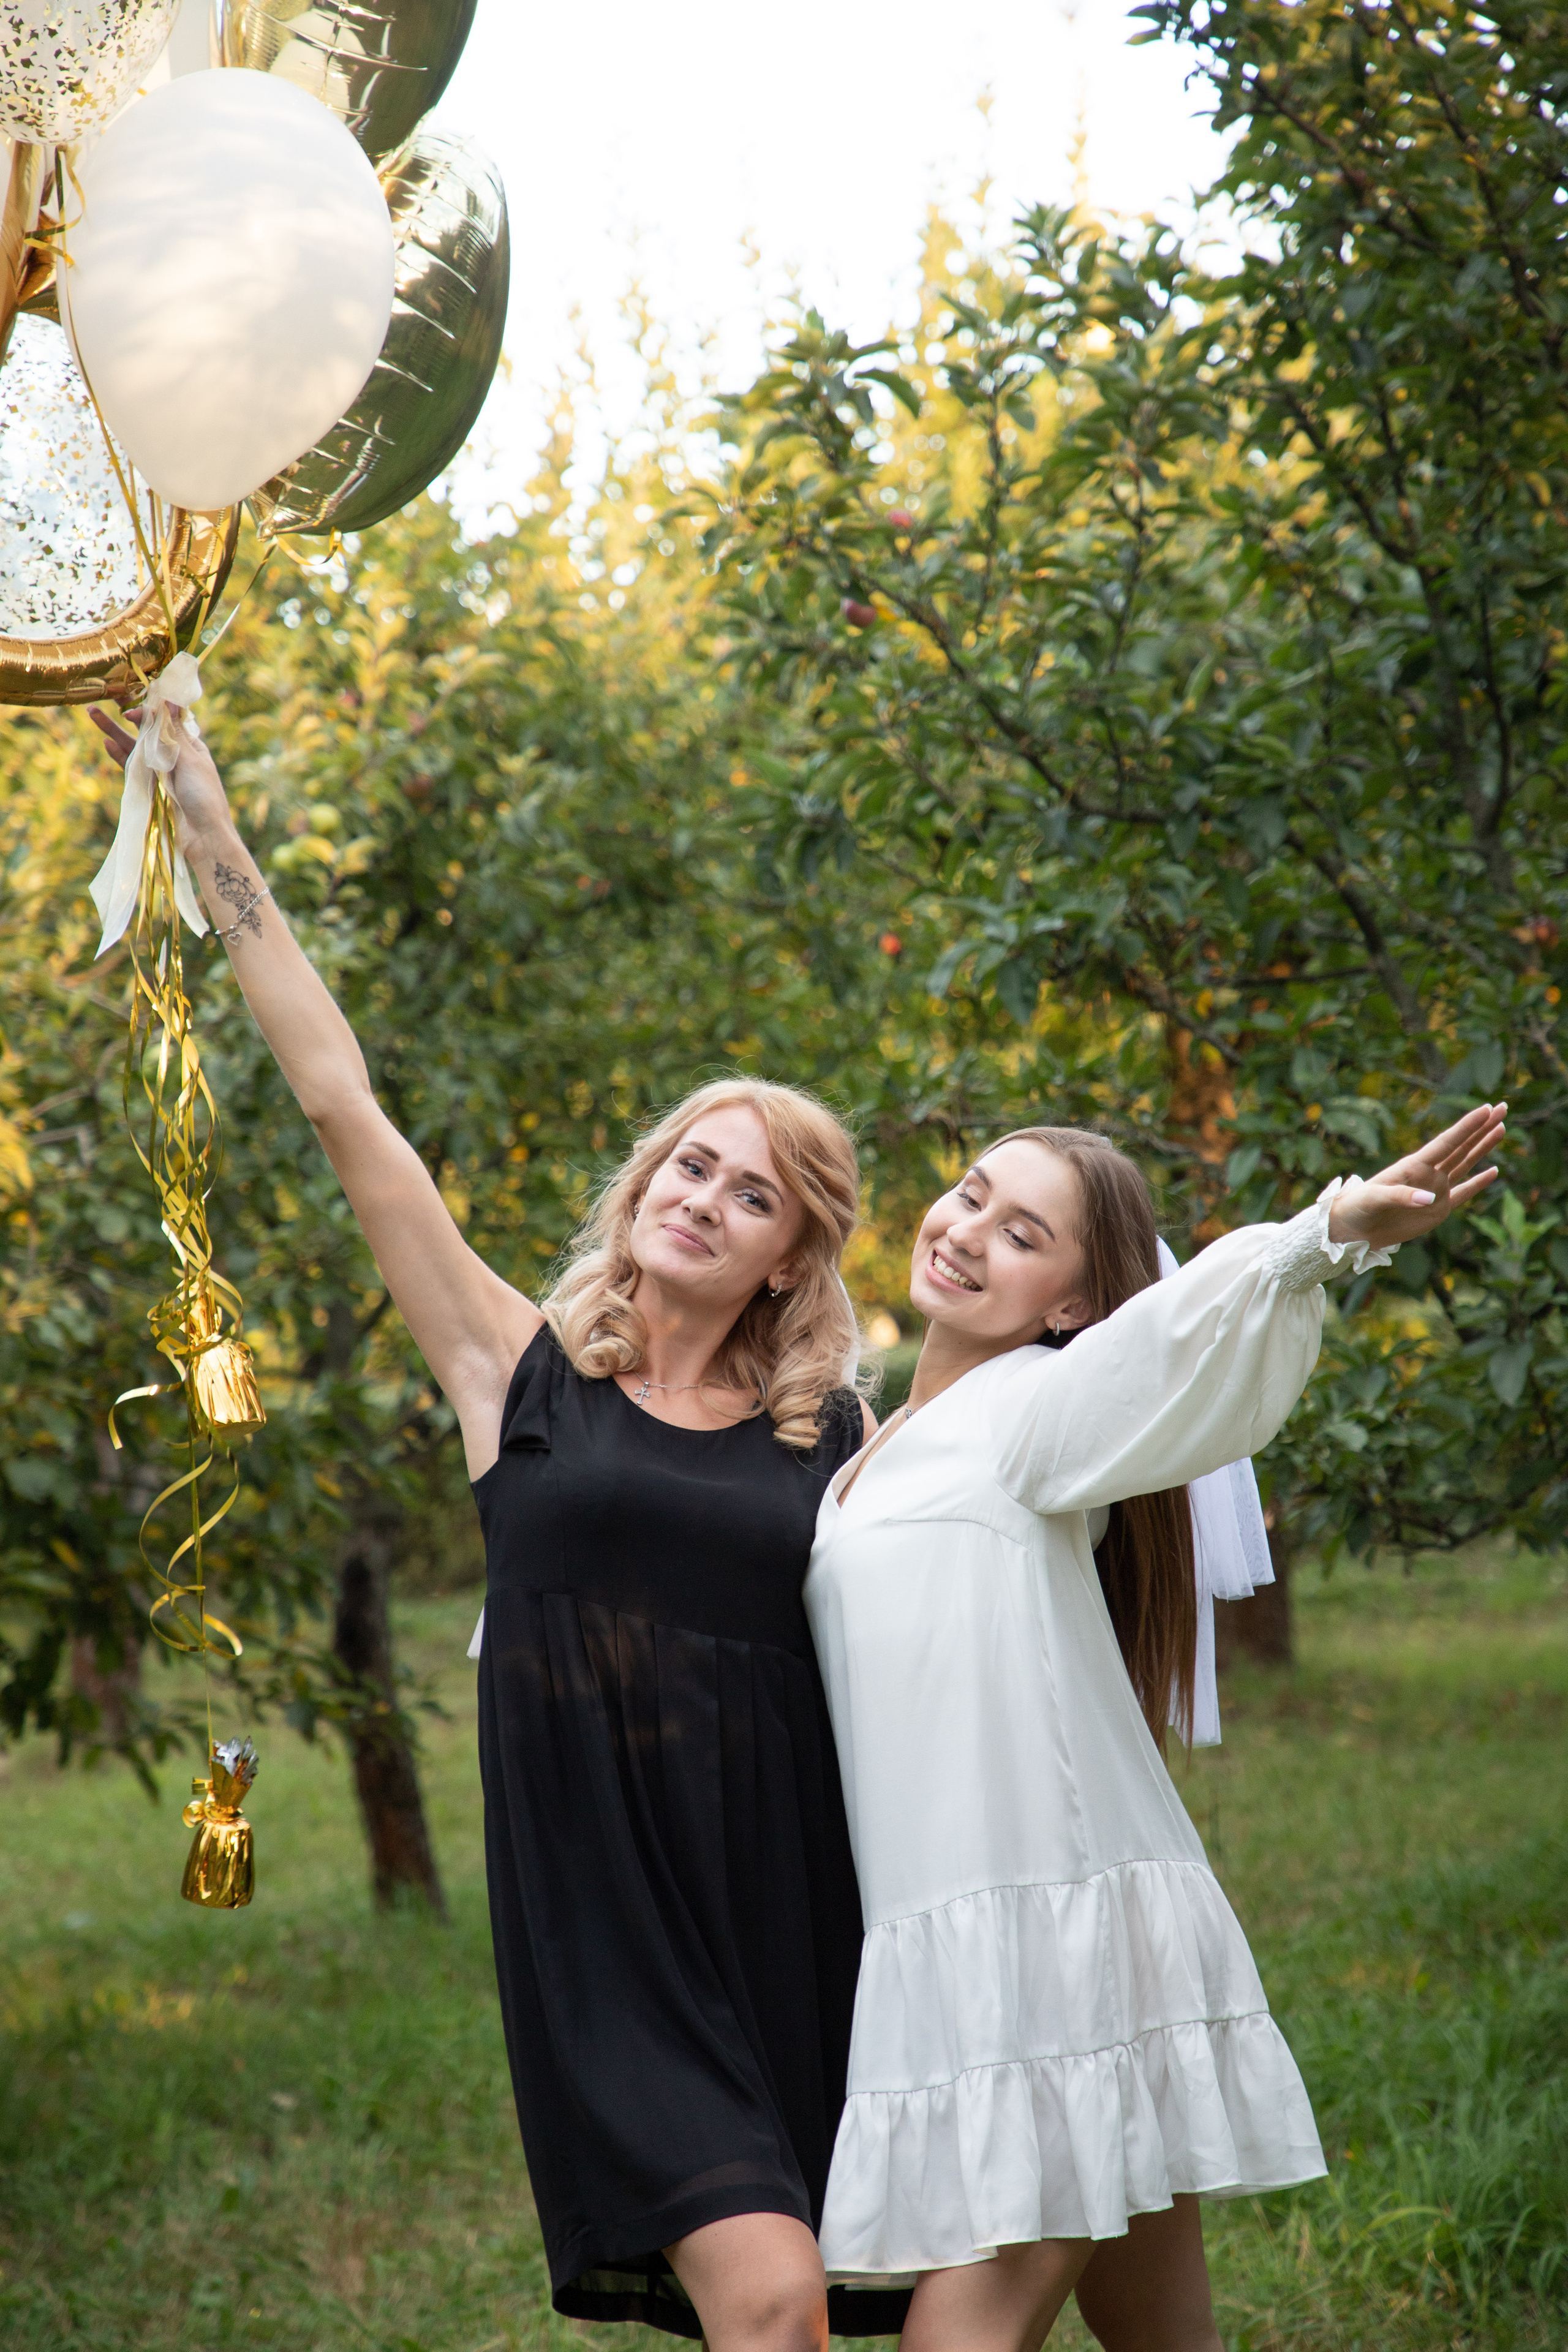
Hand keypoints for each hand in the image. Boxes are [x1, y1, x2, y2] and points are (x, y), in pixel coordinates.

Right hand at [88, 703, 235, 857]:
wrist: (203, 836)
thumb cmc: (205, 796)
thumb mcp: (190, 760)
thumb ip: (175, 733)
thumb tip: (170, 700)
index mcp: (189, 745)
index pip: (164, 720)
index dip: (147, 711)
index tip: (130, 710)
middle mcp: (173, 755)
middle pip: (145, 730)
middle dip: (126, 714)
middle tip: (105, 696)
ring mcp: (160, 772)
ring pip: (134, 747)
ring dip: (114, 731)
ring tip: (93, 714)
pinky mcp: (149, 788)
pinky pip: (131, 768)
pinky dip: (119, 756)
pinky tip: (106, 743)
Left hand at [1326, 1101, 1505, 1252]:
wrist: (1353, 1229)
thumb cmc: (1357, 1207)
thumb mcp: (1374, 1199)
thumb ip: (1400, 1196)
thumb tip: (1429, 1199)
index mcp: (1413, 1166)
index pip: (1446, 1142)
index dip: (1467, 1126)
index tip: (1486, 1109)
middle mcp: (1428, 1174)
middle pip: (1461, 1146)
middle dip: (1482, 1128)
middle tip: (1503, 1107)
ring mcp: (1435, 1191)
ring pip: (1466, 1164)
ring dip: (1483, 1147)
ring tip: (1501, 1128)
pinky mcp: (1438, 1210)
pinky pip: (1464, 1192)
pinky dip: (1479, 1183)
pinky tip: (1493, 1170)